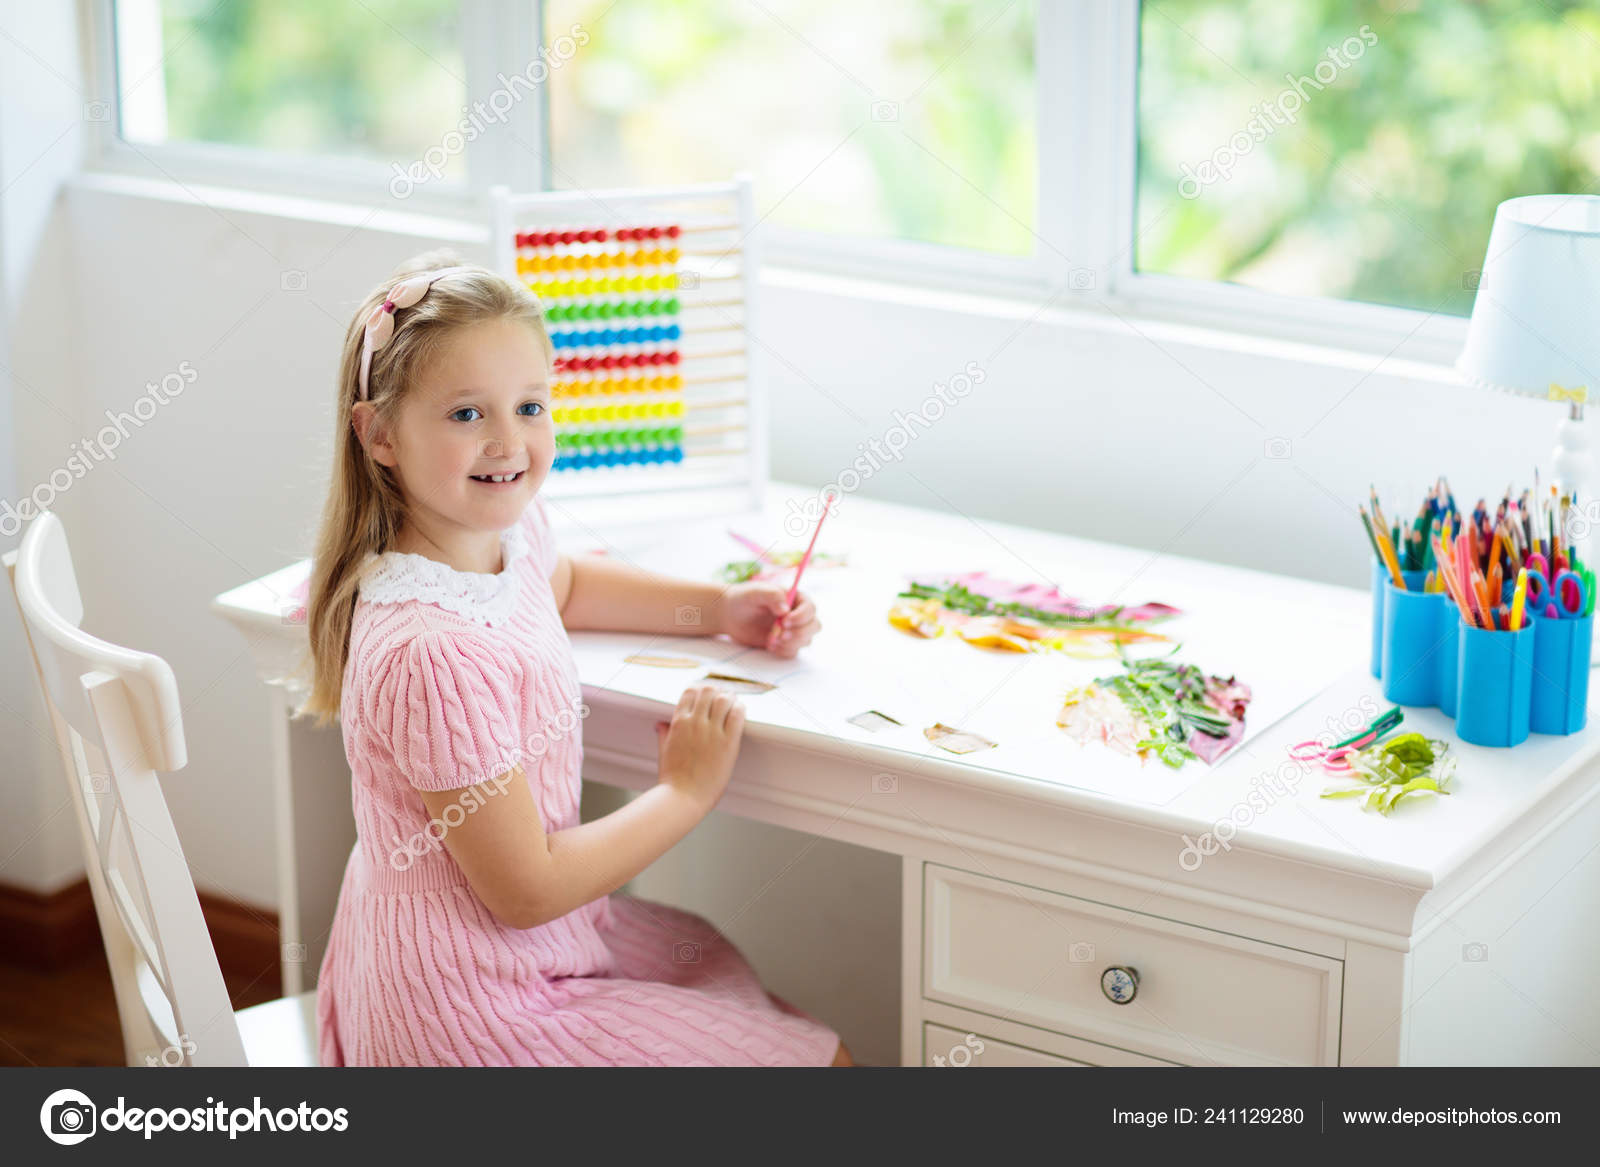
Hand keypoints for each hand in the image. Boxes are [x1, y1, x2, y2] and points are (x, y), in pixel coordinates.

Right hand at [655, 683, 745, 811]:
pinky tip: (741, 710)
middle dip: (716, 691)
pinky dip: (740, 708)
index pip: (690, 692)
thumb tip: (660, 724)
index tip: (706, 695)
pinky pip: (737, 715)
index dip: (700, 690)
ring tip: (733, 701)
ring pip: (724, 699)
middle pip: (708, 691)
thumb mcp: (664, 751)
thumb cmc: (673, 779)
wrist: (683, 798)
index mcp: (678, 723)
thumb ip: (664, 734)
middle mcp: (694, 723)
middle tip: (722, 696)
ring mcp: (712, 732)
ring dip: (729, 697)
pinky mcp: (728, 743)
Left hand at [721, 582, 819, 657]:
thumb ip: (772, 595)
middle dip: (800, 633)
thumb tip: (785, 609)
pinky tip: (770, 646)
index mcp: (796, 598)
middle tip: (781, 635)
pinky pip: (793, 651)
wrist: (731, 614)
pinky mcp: (785, 643)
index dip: (801, 617)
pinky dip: (784, 651)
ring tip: (772, 640)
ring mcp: (793, 630)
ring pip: (806, 640)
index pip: (810, 608)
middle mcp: (798, 614)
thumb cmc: (745, 598)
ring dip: (791, 643)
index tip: (785, 621)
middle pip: (814, 626)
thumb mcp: (756, 592)